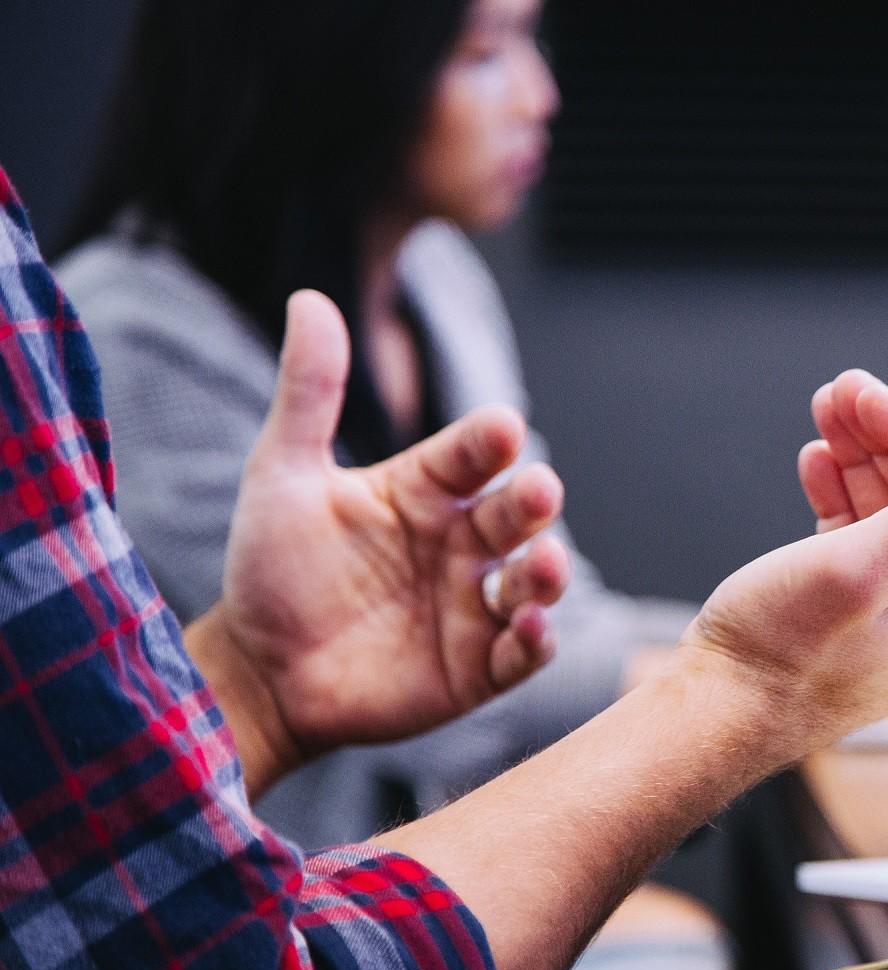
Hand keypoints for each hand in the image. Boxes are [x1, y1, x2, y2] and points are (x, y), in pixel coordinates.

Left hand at [195, 291, 570, 792]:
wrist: (257, 672)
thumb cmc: (272, 569)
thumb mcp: (282, 475)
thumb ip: (308, 393)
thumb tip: (309, 298)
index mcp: (425, 491)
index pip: (470, 455)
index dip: (488, 442)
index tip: (500, 427)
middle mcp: (460, 543)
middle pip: (514, 515)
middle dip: (533, 502)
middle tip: (538, 491)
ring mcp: (473, 606)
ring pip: (532, 581)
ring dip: (548, 572)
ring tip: (544, 564)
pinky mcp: (477, 668)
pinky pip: (521, 653)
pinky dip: (535, 641)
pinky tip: (529, 627)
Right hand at [677, 370, 887, 755]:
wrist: (714, 717)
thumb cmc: (780, 656)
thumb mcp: (860, 568)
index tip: (864, 393)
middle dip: (886, 436)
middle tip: (839, 391)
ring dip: (861, 457)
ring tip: (824, 413)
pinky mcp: (858, 614)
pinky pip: (865, 538)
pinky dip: (843, 495)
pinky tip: (817, 464)